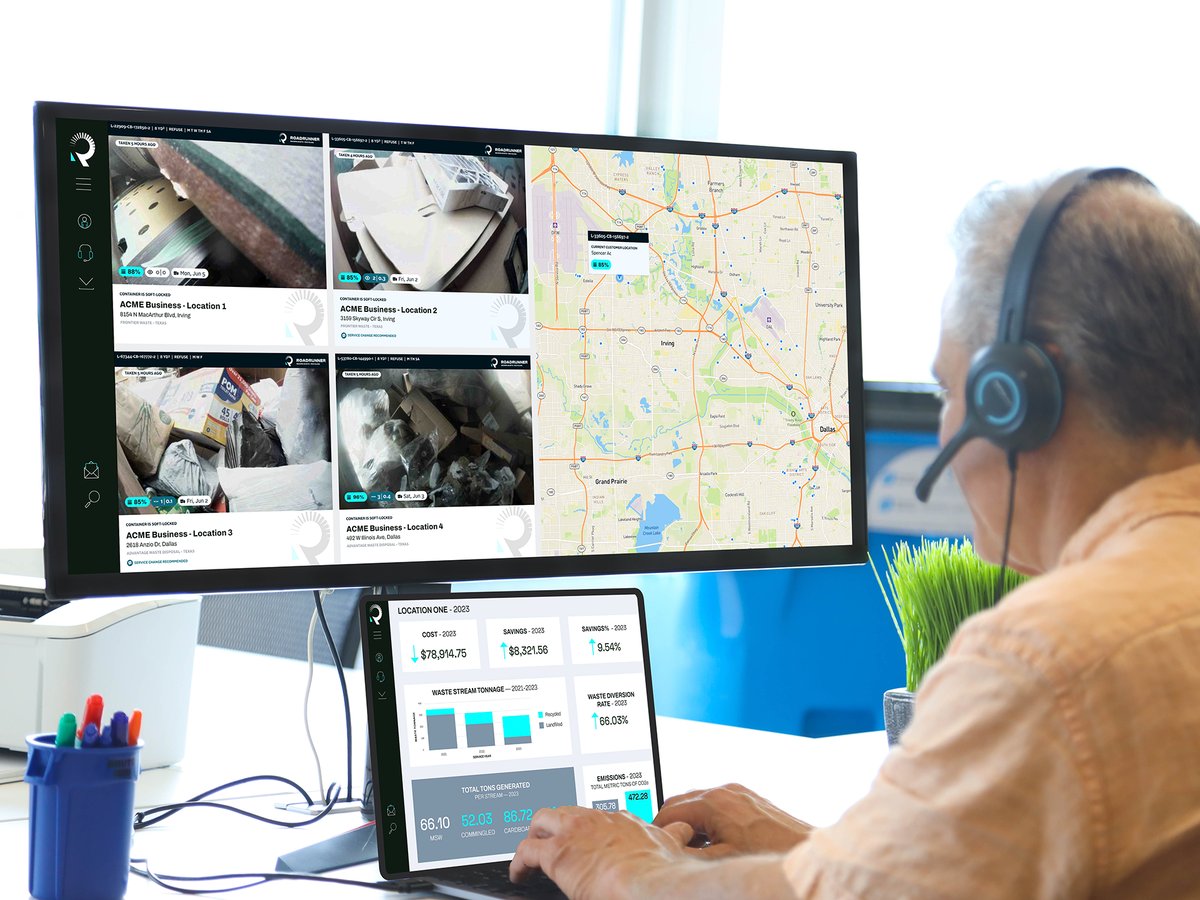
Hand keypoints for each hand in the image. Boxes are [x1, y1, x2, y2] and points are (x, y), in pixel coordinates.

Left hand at [509, 806, 696, 899]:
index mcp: (622, 821)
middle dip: (556, 825)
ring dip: (535, 836)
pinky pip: (526, 851)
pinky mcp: (557, 854)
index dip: (588, 828)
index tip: (585, 838)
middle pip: (566, 811)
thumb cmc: (660, 873)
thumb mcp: (672, 846)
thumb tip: (686, 830)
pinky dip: (519, 863)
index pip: (598, 816)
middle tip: (550, 840)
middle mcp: (596, 820)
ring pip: (542, 821)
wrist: (649, 884)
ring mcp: (575, 833)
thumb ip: (674, 835)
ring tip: (530, 852)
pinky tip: (518, 875)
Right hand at [653, 783, 812, 857]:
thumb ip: (689, 851)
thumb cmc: (767, 854)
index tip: (655, 845)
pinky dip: (707, 817)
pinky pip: (717, 802)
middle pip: (680, 802)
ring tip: (691, 847)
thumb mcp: (720, 859)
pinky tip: (713, 839)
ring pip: (698, 801)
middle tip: (668, 847)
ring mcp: (737, 792)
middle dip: (671, 823)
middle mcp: (723, 790)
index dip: (658, 830)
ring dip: (690, 821)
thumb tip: (668, 848)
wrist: (803, 850)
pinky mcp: (748, 797)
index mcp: (712, 802)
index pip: (669, 811)